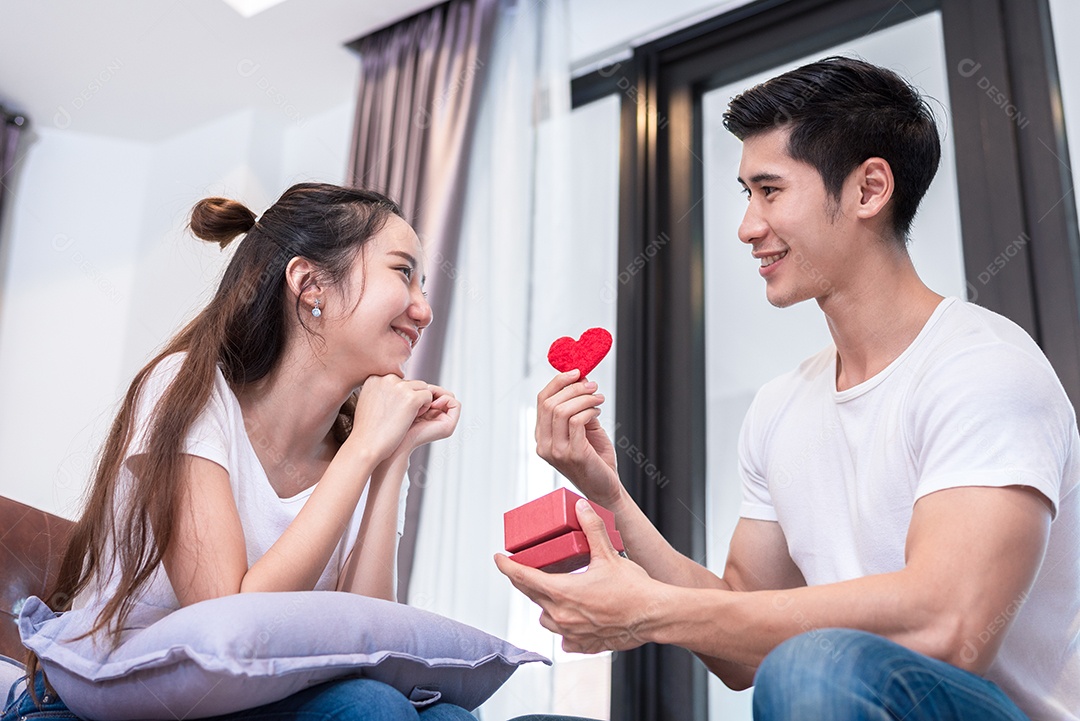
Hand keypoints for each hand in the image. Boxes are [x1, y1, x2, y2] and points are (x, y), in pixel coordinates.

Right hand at [348, 375, 433, 462]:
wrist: (366, 445)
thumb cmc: (368, 430)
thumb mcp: (369, 401)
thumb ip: (382, 391)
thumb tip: (396, 388)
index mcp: (375, 377)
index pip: (398, 380)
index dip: (401, 396)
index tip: (392, 411)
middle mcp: (387, 378)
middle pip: (411, 382)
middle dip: (411, 398)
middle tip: (400, 416)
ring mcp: (400, 387)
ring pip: (422, 387)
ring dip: (419, 402)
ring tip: (406, 417)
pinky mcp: (412, 398)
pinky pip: (428, 396)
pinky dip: (425, 407)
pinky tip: (413, 419)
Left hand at [397, 384, 459, 453]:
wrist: (397, 439)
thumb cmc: (398, 422)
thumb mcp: (409, 403)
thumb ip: (418, 394)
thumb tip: (427, 385)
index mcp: (431, 414)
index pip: (437, 393)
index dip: (430, 388)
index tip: (418, 390)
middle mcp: (441, 419)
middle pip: (445, 394)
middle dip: (435, 389)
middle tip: (424, 391)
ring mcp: (447, 423)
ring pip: (451, 397)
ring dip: (439, 393)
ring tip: (425, 399)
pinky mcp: (450, 425)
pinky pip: (456, 404)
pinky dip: (445, 399)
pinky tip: (432, 404)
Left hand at [495, 499, 666, 652]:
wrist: (654, 616)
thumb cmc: (633, 588)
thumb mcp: (608, 554)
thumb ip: (591, 528)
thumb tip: (581, 507)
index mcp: (562, 592)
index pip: (523, 577)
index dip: (507, 566)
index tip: (499, 558)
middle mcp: (561, 615)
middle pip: (532, 596)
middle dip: (527, 582)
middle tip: (528, 570)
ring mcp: (572, 633)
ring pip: (546, 618)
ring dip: (546, 606)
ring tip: (556, 594)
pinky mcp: (584, 645)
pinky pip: (565, 638)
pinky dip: (566, 628)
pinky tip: (575, 618)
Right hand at [536, 371, 621, 506]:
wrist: (605, 488)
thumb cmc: (595, 458)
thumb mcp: (584, 428)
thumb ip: (578, 408)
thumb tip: (580, 379)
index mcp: (542, 436)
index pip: (542, 401)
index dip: (558, 382)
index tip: (577, 372)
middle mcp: (544, 445)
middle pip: (550, 403)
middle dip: (573, 388)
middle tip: (592, 385)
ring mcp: (557, 452)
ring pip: (562, 411)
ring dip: (583, 398)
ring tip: (598, 398)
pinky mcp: (573, 455)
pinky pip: (577, 422)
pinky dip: (589, 410)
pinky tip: (598, 412)